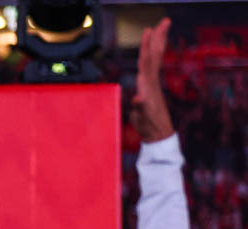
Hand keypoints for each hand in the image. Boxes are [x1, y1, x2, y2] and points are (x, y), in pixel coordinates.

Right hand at [131, 18, 174, 143]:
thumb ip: (140, 107)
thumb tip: (138, 98)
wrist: (158, 133)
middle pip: (155, 55)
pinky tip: (154, 50)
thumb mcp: (142, 117)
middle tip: (165, 21)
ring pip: (155, 58)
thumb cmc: (148, 125)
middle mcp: (151, 81)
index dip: (147, 45)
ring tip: (161, 28)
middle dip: (159, 38)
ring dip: (158, 42)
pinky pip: (152, 66)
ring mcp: (152, 83)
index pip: (147, 61)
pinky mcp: (150, 87)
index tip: (149, 30)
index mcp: (147, 85)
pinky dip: (153, 54)